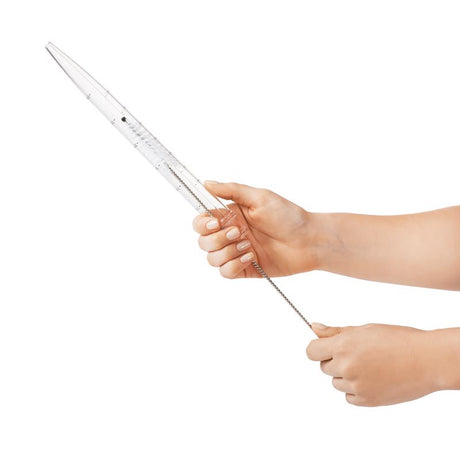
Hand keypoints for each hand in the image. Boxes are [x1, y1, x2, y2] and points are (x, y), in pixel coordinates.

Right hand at [192, 181, 318, 278]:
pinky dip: (233, 266)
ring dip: (227, 253)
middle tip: (238, 233)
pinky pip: (225, 272)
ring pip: (212, 258)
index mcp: (231, 216)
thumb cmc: (289, 216)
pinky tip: (250, 258)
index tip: (214, 223)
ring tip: (248, 247)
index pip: (202, 221)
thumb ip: (231, 190)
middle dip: (217, 239)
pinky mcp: (244, 268)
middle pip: (203, 241)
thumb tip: (206, 183)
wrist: (309, 241)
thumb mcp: (260, 197)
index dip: (202, 224)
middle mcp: (230, 234)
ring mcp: (236, 252)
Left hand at [306, 323, 444, 406]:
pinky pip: (349, 397)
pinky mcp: (367, 400)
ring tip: (369, 366)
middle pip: (324, 367)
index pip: (311, 351)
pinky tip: (373, 378)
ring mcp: (356, 386)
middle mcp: (346, 367)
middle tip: (358, 354)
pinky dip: (356, 390)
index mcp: (343, 346)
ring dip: (345, 376)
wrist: (427, 360)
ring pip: (336, 382)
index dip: (318, 348)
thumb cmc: (398, 339)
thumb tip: (314, 328)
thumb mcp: (364, 329)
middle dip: (335, 360)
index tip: (325, 347)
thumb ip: (336, 332)